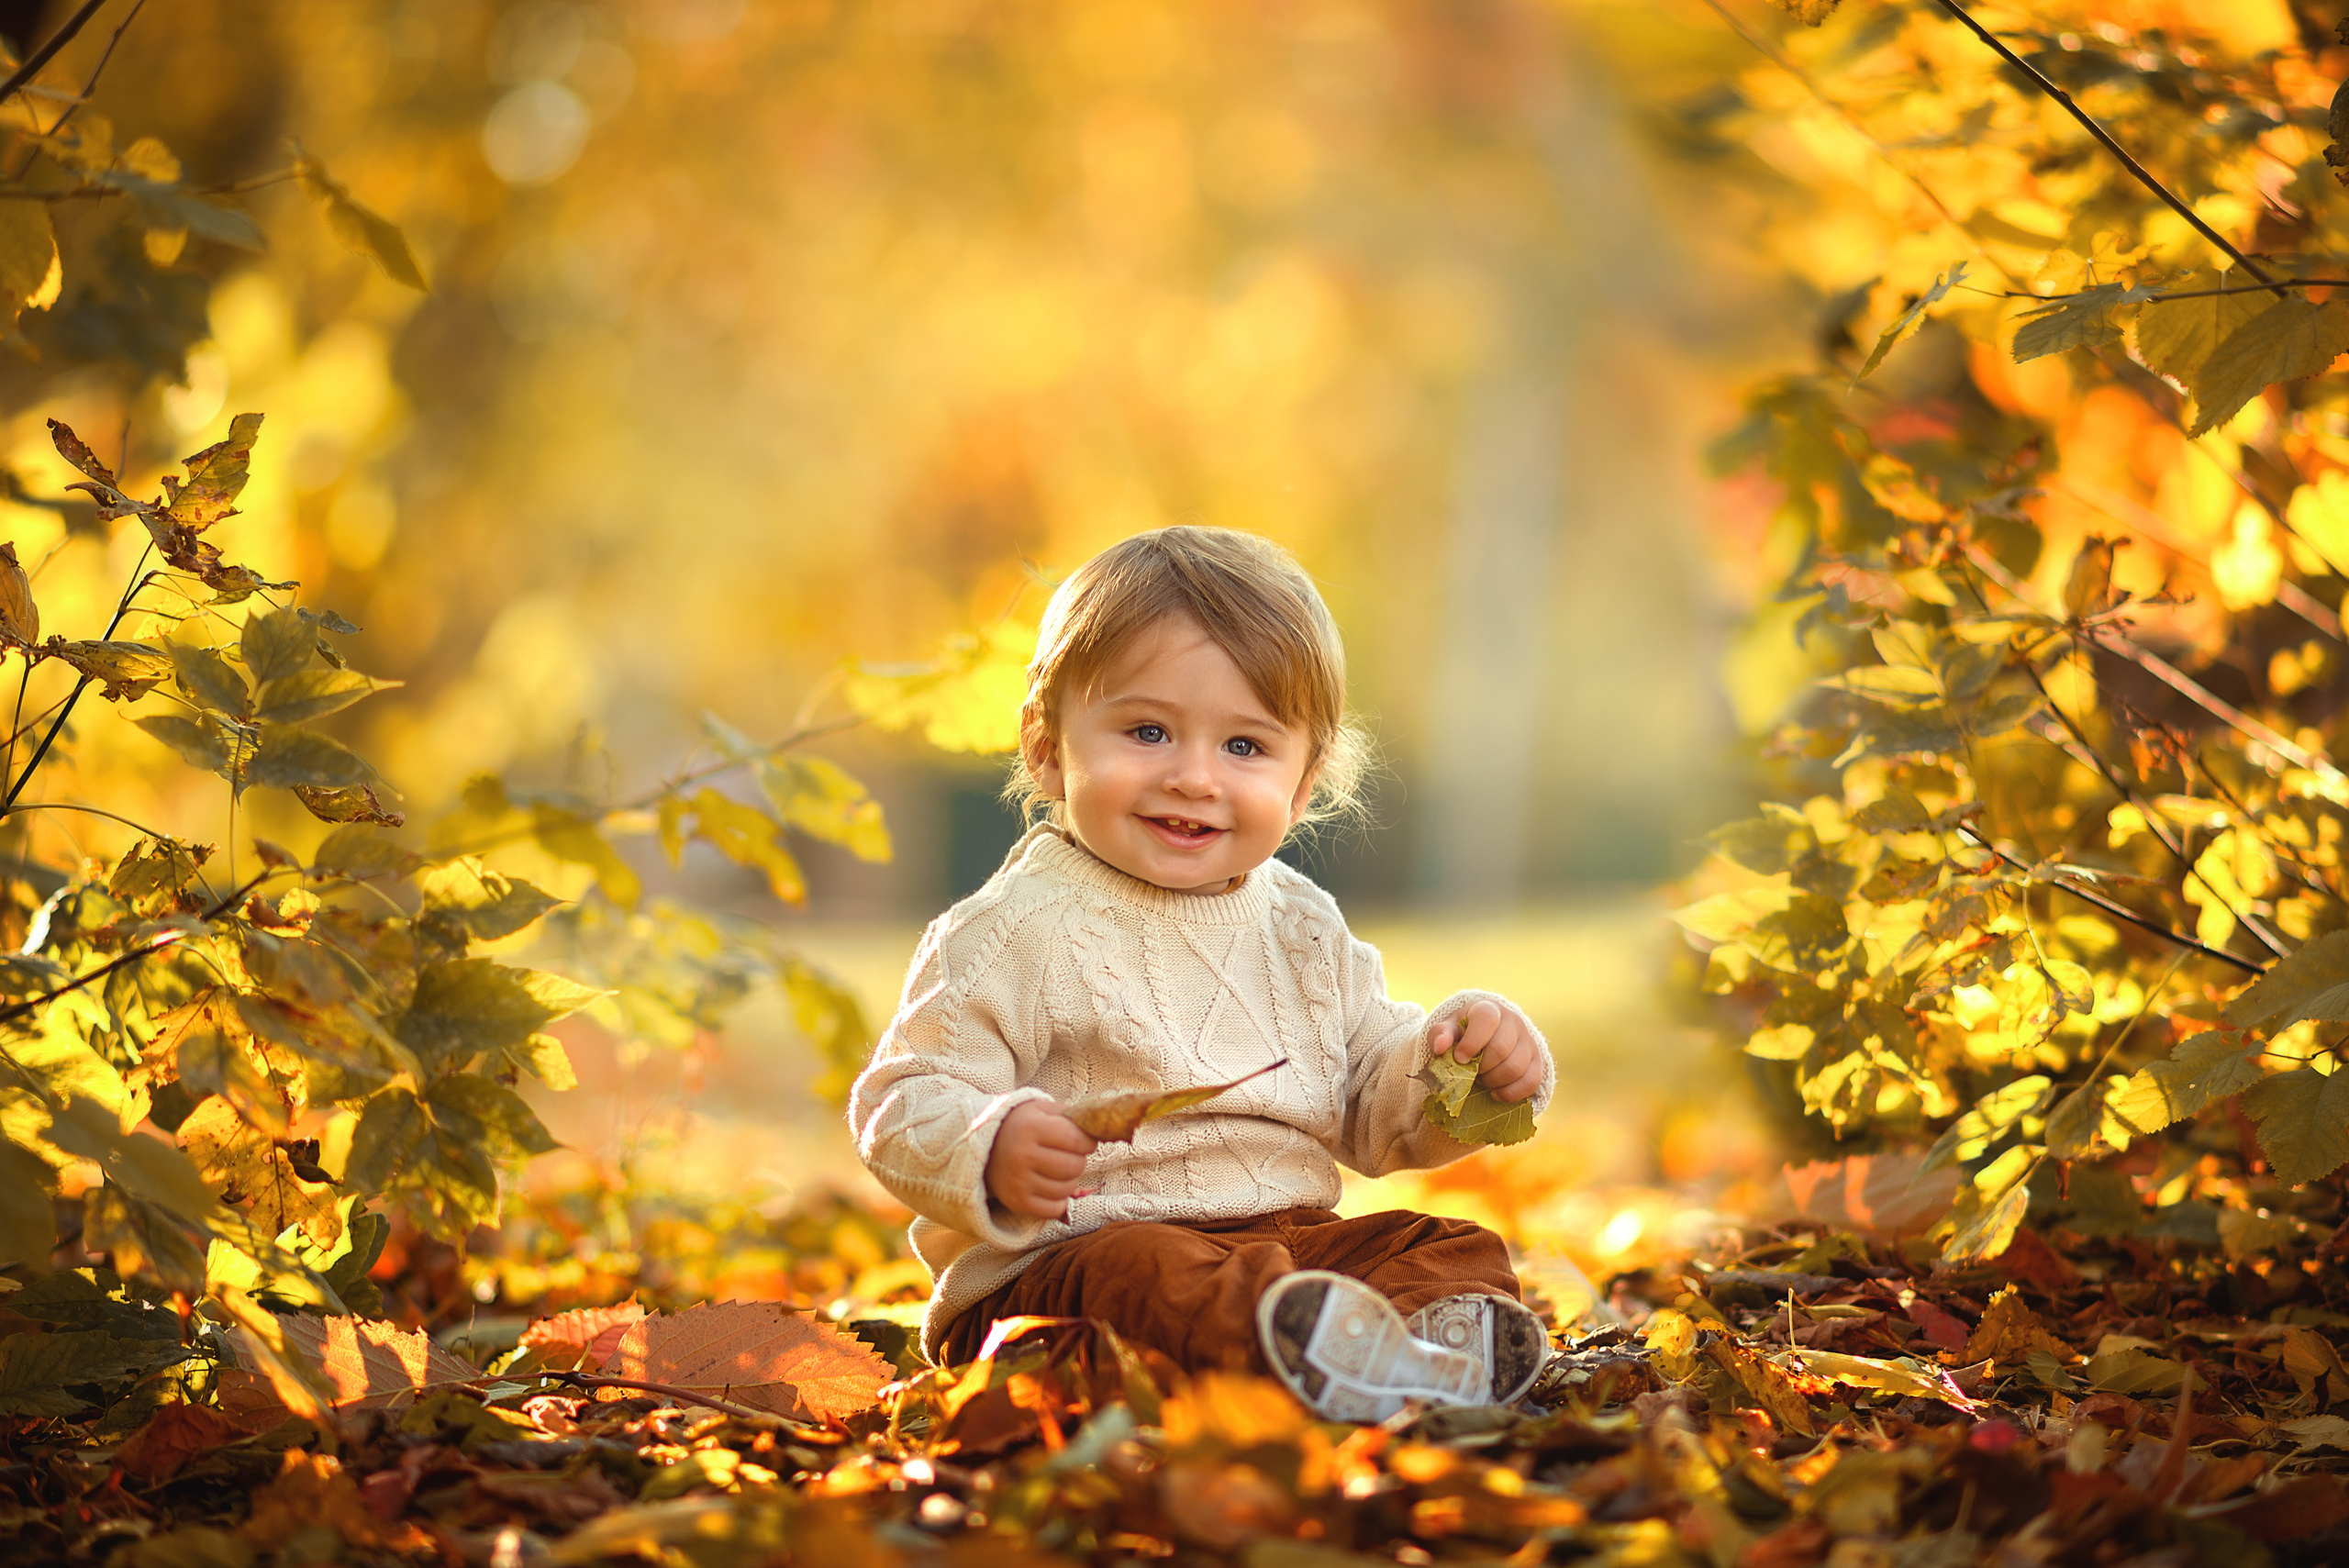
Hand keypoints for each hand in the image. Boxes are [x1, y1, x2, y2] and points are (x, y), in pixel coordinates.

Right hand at [985, 1099, 1098, 1219]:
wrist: (986, 1149)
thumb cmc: (1022, 1126)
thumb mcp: (1041, 1110)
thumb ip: (1070, 1115)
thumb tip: (1098, 1127)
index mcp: (1030, 1128)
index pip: (1077, 1140)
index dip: (1088, 1141)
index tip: (1084, 1141)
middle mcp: (1022, 1155)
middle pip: (1075, 1166)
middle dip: (1078, 1160)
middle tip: (1069, 1155)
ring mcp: (1019, 1181)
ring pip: (1068, 1188)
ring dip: (1069, 1179)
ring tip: (1058, 1169)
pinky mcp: (1017, 1202)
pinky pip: (1055, 1208)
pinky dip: (1059, 1199)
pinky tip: (1050, 1185)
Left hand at [1430, 999, 1540, 1102]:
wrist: (1488, 1036)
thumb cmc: (1463, 1033)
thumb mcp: (1449, 1029)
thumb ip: (1440, 1034)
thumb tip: (1440, 1046)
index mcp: (1489, 1009)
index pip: (1487, 1020)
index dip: (1472, 1042)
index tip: (1459, 1058)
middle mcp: (1513, 1022)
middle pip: (1500, 1049)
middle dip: (1481, 1067)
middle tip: (1470, 1071)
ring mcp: (1528, 1041)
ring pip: (1515, 1068)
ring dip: (1493, 1081)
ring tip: (1481, 1079)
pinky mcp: (1537, 1061)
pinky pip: (1531, 1082)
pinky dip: (1511, 1093)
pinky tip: (1495, 1093)